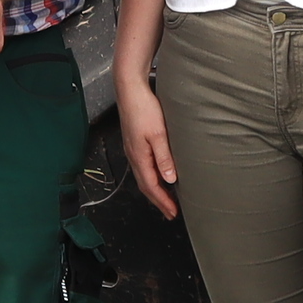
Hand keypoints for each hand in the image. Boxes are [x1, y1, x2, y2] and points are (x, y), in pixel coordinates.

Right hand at [118, 79, 176, 217]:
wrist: (130, 89)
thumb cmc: (143, 108)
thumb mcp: (158, 134)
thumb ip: (164, 157)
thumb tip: (169, 179)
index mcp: (139, 157)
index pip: (151, 186)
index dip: (163, 202)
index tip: (173, 213)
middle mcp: (133, 156)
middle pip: (146, 185)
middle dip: (158, 201)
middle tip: (170, 212)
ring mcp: (132, 149)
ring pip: (144, 176)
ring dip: (155, 190)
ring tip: (166, 198)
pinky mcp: (134, 142)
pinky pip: (143, 166)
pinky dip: (151, 177)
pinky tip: (158, 174)